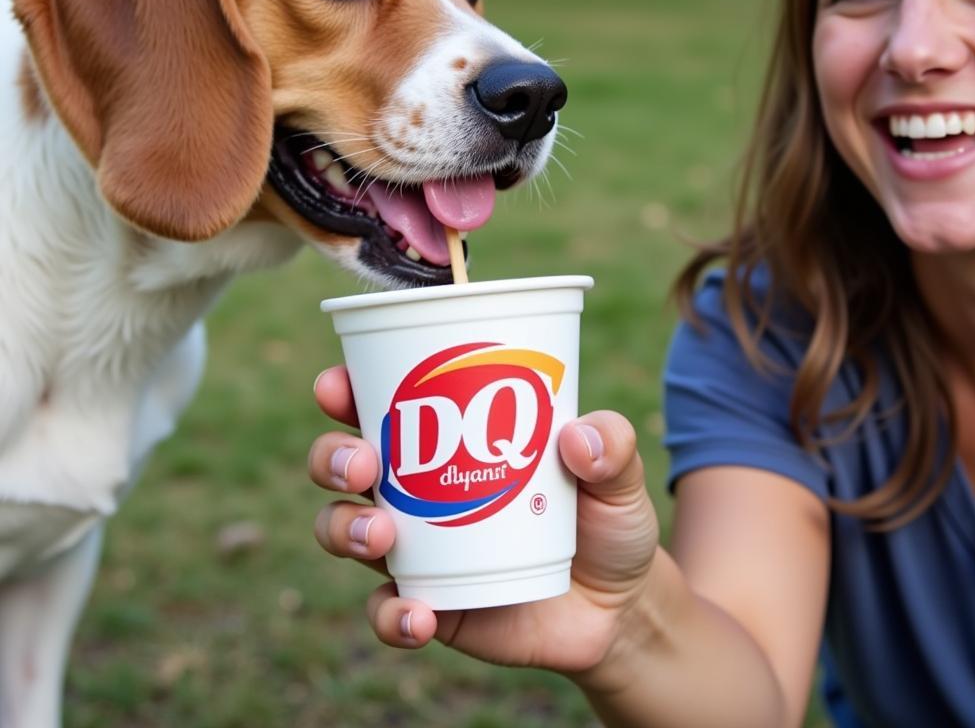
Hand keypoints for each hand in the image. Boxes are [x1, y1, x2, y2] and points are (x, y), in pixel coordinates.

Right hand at [309, 365, 659, 675]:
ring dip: (344, 529)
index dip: (344, 389)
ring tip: (380, 537)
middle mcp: (417, 489)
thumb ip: (612, 445)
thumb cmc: (604, 518)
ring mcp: (416, 549)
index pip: (379, 401)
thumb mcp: (618, 475)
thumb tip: (578, 438)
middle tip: (361, 464)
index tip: (338, 384)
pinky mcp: (429, 604)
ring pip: (343, 531)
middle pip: (341, 463)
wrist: (617, 607)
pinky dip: (391, 615)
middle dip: (332, 456)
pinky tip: (419, 614)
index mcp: (447, 438)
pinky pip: (387, 611)